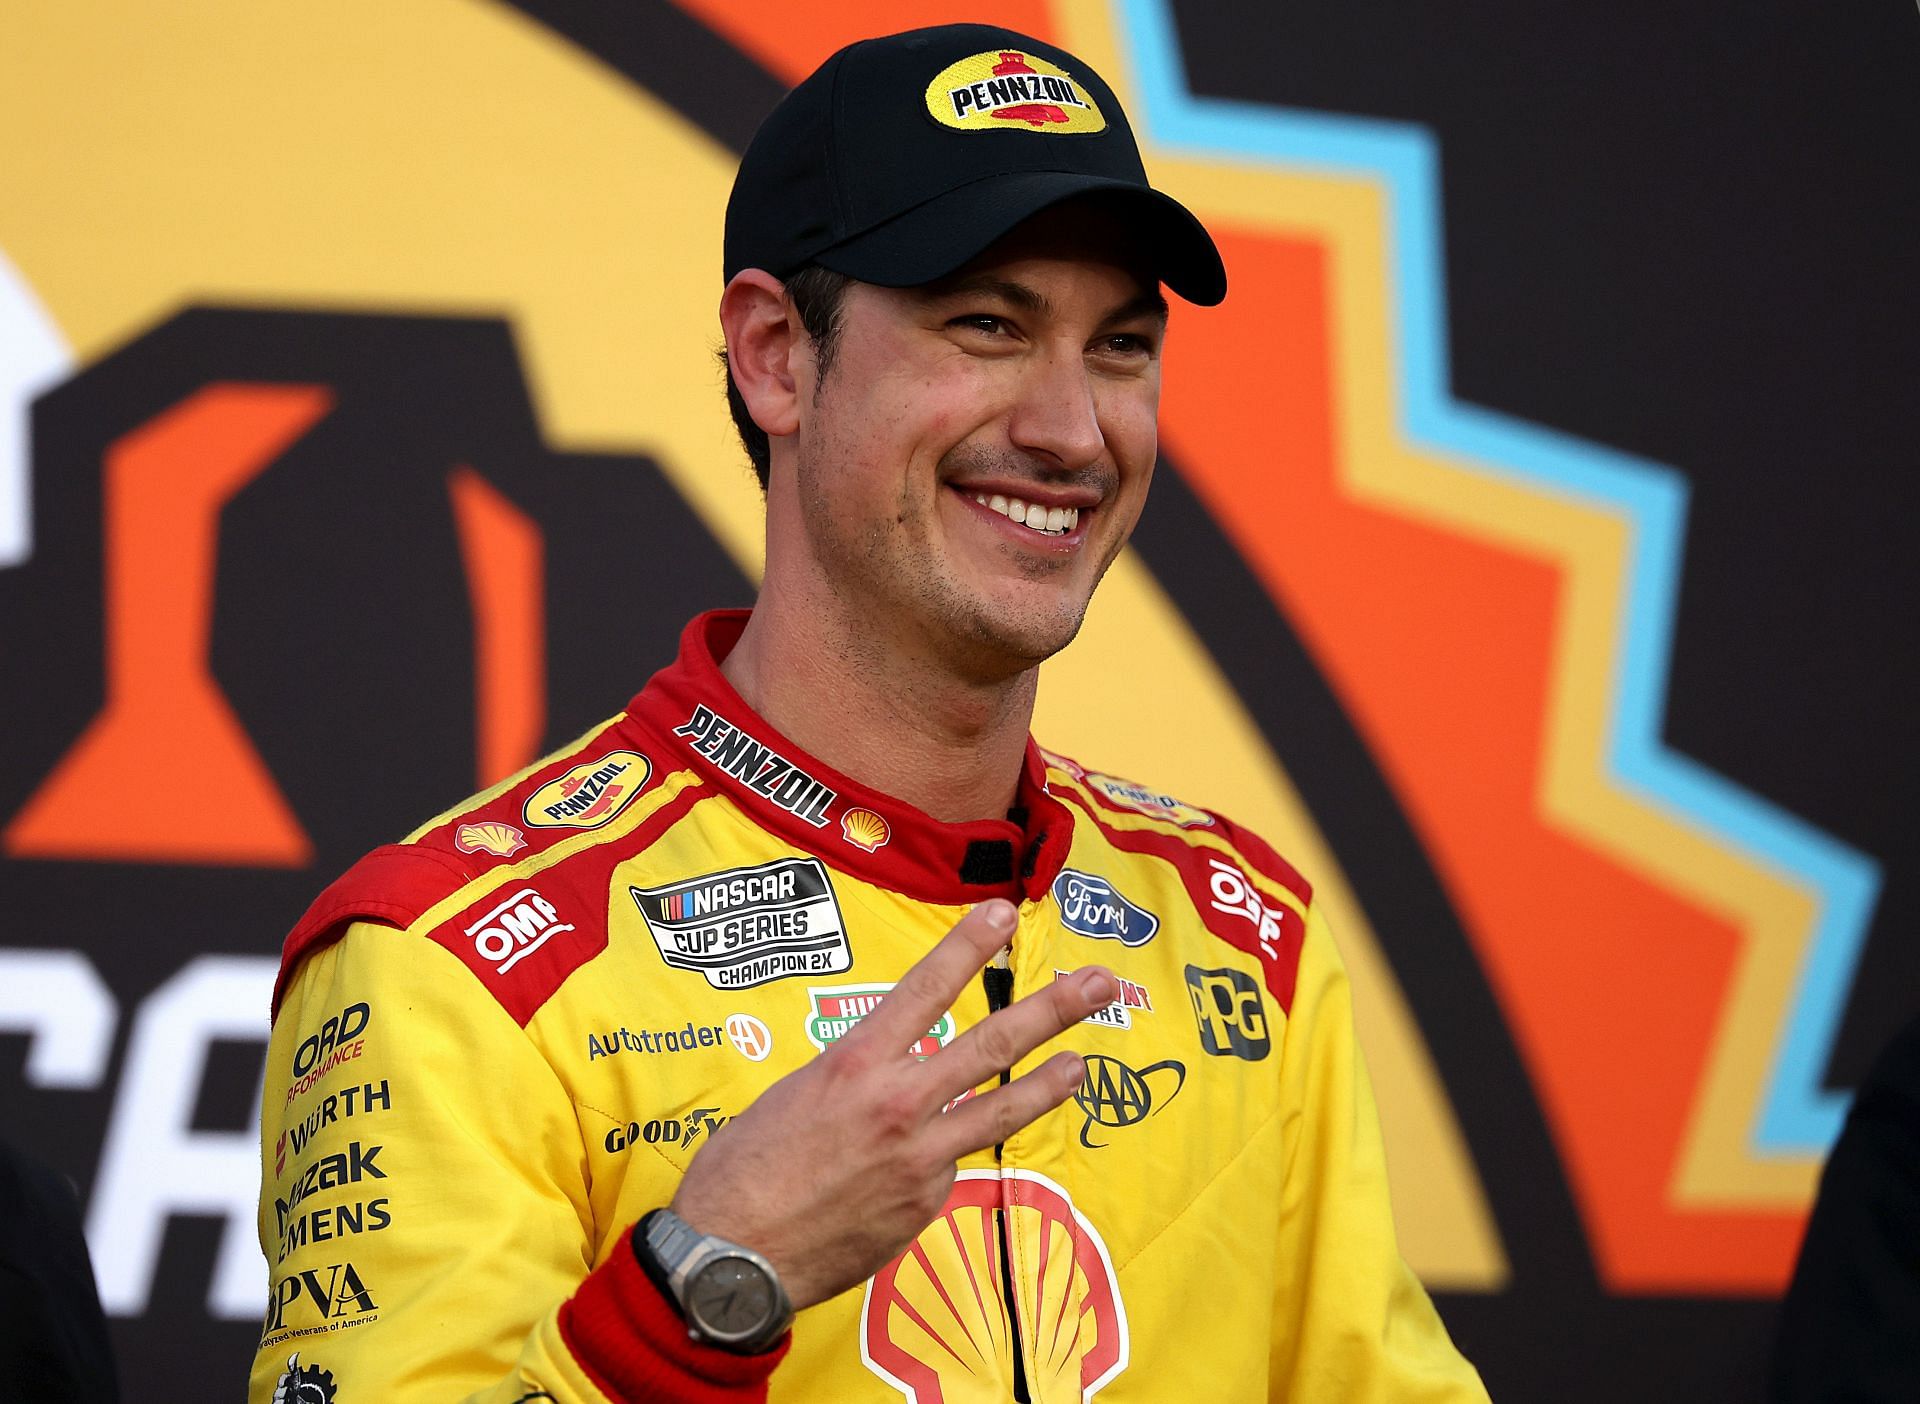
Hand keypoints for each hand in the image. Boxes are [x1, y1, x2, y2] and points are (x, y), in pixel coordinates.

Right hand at [667, 898, 1116, 1310]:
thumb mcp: (791, 1097)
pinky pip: (946, 1167)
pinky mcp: (925, 1204)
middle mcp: (898, 1103)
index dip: (970, 945)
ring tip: (1081, 1062)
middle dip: (1054, 1008)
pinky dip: (938, 1159)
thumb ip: (849, 1080)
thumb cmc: (742, 1173)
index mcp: (854, 1064)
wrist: (734, 1261)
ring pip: (1001, 1110)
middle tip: (1099, 984)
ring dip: (1049, 1082)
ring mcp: (920, 1157)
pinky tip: (904, 1171)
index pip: (926, 987)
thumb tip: (877, 1084)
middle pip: (993, 1043)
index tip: (1005, 912)